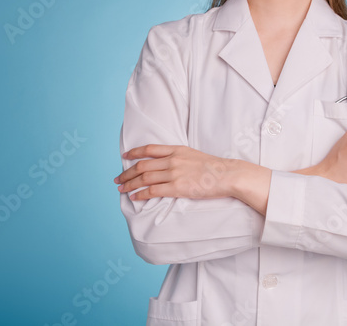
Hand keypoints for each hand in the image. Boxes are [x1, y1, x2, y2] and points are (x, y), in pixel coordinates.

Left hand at [115, 144, 240, 201]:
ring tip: (122, 189)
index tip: (124, 157)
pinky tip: (134, 197)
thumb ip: (180, 158)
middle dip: (127, 173)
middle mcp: (173, 160)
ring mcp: (175, 173)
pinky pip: (153, 191)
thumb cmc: (215, 167)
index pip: (150, 149)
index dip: (134, 153)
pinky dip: (141, 194)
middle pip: (143, 166)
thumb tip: (167, 165)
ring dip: (130, 184)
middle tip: (118, 179)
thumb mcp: (195, 155)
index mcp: (177, 150)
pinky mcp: (178, 188)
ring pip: (144, 178)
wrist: (228, 175)